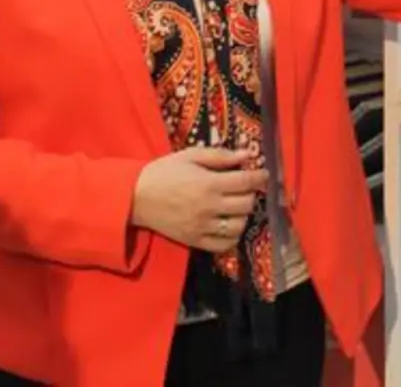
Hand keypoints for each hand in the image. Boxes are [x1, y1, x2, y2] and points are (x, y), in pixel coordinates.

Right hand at [131, 146, 267, 251]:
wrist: (136, 197)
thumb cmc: (164, 172)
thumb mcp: (190, 156)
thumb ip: (220, 156)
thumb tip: (247, 155)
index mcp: (208, 184)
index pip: (245, 182)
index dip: (260, 177)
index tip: (264, 174)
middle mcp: (209, 207)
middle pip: (246, 204)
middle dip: (251, 194)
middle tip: (245, 188)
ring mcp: (202, 227)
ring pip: (238, 226)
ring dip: (243, 215)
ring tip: (237, 206)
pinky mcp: (195, 241)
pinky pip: (224, 245)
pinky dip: (232, 236)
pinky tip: (229, 225)